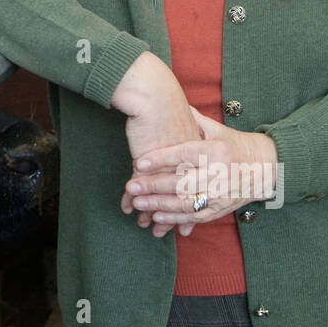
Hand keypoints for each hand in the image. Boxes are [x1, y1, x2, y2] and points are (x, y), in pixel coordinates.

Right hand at [111, 53, 199, 233]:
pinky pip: (140, 186)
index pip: (198, 190)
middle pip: (180, 198)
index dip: (191, 208)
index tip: (186, 225)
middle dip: (170, 217)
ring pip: (160, 197)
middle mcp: (187, 165)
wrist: (153, 94)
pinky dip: (132, 199)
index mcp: (201, 156)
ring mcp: (167, 165)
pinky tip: (127, 207)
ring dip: (150, 211)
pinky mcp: (147, 162)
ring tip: (142, 223)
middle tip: (163, 231)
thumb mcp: (189, 122)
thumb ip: (194, 136)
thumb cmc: (167, 105)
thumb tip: (196, 140)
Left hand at [123, 106, 279, 236]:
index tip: (138, 162)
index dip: (160, 159)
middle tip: (130, 186)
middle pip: (182, 181)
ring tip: (137, 203)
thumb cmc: (235, 145)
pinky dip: (175, 218)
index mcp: (216, 150)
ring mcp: (221, 194)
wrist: (266, 167)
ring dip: (159, 205)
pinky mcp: (221, 209)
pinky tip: (157, 217)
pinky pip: (195, 216)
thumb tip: (173, 101)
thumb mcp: (217, 129)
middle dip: (154, 186)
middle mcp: (220, 173)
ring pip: (186, 202)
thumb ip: (194, 119)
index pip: (184, 154)